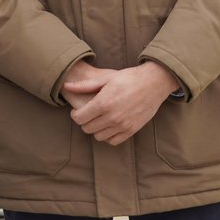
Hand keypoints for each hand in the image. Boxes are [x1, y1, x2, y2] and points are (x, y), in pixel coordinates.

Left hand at [61, 61, 178, 145]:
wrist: (153, 83)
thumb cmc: (128, 78)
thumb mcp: (105, 78)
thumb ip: (84, 86)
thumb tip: (66, 86)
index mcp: (103, 103)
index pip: (79, 118)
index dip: (75, 115)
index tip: (77, 110)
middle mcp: (112, 117)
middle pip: (87, 128)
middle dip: (84, 121)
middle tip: (88, 113)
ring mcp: (122, 125)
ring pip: (98, 136)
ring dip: (95, 129)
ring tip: (98, 118)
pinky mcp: (132, 130)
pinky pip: (113, 141)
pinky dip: (108, 135)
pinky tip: (109, 125)